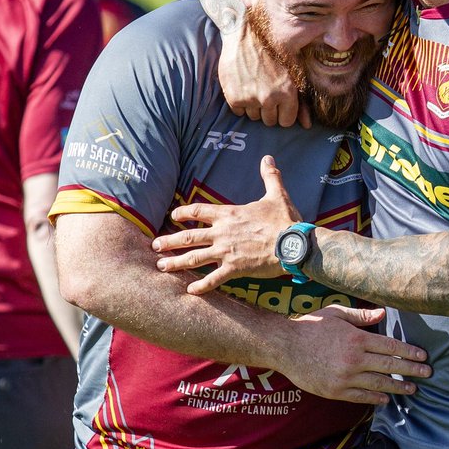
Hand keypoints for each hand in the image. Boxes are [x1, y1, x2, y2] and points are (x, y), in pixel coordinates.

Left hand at [153, 156, 298, 291]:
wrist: (294, 244)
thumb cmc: (285, 220)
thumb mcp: (277, 195)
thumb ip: (270, 176)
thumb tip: (268, 158)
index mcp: (229, 214)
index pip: (198, 210)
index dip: (183, 212)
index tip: (172, 216)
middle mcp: (222, 232)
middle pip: (189, 236)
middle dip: (169, 241)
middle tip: (154, 246)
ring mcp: (226, 252)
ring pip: (194, 258)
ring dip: (176, 262)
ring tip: (161, 266)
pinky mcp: (235, 269)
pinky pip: (213, 278)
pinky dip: (201, 285)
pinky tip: (189, 290)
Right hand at [219, 18, 309, 127]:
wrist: (245, 35)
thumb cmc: (273, 53)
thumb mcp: (292, 74)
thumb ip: (301, 102)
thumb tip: (307, 126)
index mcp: (286, 92)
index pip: (286, 122)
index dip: (283, 113)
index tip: (279, 102)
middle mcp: (269, 98)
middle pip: (270, 121)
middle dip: (269, 110)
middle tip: (266, 91)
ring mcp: (250, 98)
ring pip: (254, 117)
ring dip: (255, 107)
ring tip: (254, 87)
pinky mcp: (234, 97)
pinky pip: (239, 112)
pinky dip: (240, 102)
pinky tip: (243, 86)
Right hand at [283, 304, 431, 405]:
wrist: (284, 346)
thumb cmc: (310, 326)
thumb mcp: (336, 314)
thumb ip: (361, 316)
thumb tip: (384, 313)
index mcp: (356, 339)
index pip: (391, 347)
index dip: (409, 352)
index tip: (423, 356)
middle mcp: (354, 360)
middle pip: (390, 367)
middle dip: (412, 370)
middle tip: (428, 373)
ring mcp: (345, 378)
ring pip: (378, 384)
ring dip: (398, 387)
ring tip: (412, 389)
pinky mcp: (335, 391)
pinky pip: (361, 397)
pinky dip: (376, 398)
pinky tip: (386, 398)